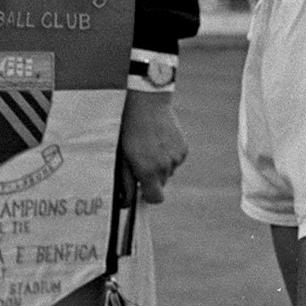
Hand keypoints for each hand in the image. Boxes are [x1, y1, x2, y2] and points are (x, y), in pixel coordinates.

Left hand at [117, 89, 186, 203]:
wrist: (147, 103)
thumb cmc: (129, 129)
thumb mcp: (122, 155)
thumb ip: (126, 181)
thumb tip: (126, 202)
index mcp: (149, 171)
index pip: (155, 199)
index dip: (147, 194)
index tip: (140, 186)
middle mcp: (165, 167)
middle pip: (160, 184)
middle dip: (151, 177)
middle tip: (140, 158)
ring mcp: (176, 158)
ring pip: (168, 171)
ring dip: (160, 165)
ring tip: (149, 145)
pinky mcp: (183, 148)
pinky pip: (175, 159)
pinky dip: (168, 155)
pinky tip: (159, 140)